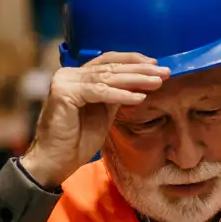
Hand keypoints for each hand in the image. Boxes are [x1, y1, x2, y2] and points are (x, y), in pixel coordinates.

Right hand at [20, 53, 167, 187]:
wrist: (56, 161)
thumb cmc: (77, 141)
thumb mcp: (103, 112)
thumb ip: (115, 95)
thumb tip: (138, 82)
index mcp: (77, 76)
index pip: (108, 61)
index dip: (132, 60)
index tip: (156, 64)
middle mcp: (69, 74)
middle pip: (110, 67)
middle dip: (140, 69)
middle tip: (165, 72)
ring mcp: (65, 81)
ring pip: (107, 77)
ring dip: (135, 79)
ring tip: (157, 82)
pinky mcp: (64, 93)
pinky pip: (98, 91)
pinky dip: (120, 94)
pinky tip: (139, 97)